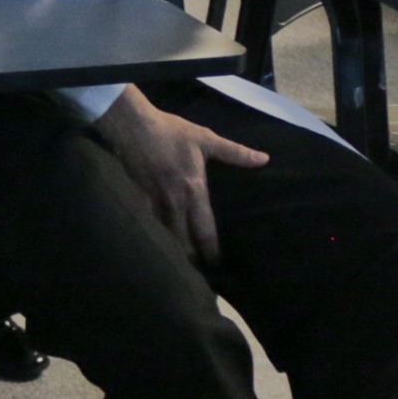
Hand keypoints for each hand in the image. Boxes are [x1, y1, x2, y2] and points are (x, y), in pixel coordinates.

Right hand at [90, 88, 266, 263]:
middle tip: (200, 272)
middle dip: (191, 258)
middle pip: (183, 240)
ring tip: (182, 263)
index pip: (204, 229)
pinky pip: (150, 222)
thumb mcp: (205, 139)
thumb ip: (235, 152)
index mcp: (193, 190)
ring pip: (166, 235)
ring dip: (174, 249)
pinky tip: (160, 240)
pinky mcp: (139, 198)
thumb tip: (264, 159)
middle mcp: (174, 202)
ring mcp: (154, 202)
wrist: (133, 126)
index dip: (210, 250)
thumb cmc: (171, 132)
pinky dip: (157, 234)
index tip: (217, 263)